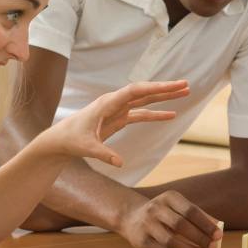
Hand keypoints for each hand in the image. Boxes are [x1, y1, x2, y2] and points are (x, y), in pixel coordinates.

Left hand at [41, 80, 188, 166]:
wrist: (61, 140)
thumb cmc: (71, 140)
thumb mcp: (86, 147)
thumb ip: (103, 154)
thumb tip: (120, 163)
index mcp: (107, 103)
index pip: (134, 91)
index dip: (153, 87)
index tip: (170, 85)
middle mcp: (115, 102)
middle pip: (144, 92)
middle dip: (165, 88)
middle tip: (186, 84)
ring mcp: (118, 109)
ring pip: (145, 100)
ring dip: (164, 97)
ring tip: (184, 92)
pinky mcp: (120, 118)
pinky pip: (142, 114)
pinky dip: (156, 114)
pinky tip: (171, 115)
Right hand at [119, 190, 221, 247]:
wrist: (130, 216)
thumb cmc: (162, 212)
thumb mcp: (177, 207)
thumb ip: (198, 215)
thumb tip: (218, 228)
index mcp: (169, 197)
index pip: (191, 210)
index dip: (206, 224)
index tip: (218, 235)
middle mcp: (156, 209)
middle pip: (181, 225)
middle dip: (200, 238)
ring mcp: (147, 225)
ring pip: (172, 242)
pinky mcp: (142, 242)